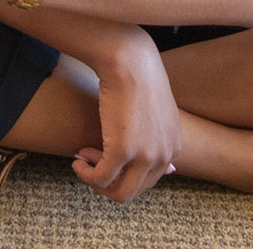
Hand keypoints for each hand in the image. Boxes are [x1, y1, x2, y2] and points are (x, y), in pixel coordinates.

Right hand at [70, 32, 182, 201]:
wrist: (129, 60)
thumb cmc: (139, 79)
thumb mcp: (160, 116)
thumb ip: (163, 143)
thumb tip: (173, 172)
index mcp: (174, 148)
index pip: (148, 180)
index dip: (122, 172)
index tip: (104, 154)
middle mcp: (164, 156)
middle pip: (134, 191)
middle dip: (108, 181)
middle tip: (90, 159)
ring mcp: (145, 155)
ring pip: (118, 192)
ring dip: (96, 182)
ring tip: (83, 159)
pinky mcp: (122, 151)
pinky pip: (100, 179)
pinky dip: (86, 175)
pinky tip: (77, 160)